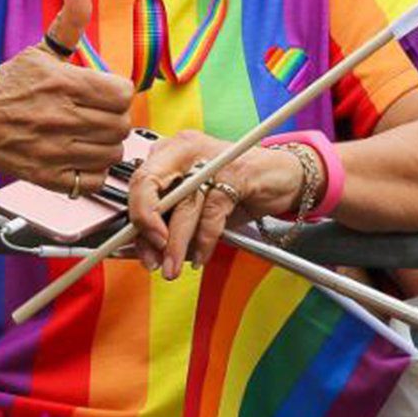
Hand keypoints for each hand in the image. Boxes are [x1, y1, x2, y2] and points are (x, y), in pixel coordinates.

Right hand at [0, 0, 131, 190]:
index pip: (122, 93)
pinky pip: (93, 180)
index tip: (105, 92)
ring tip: (90, 134)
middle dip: (113, 118)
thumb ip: (70, 18)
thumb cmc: (10, 84)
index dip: (117, 92)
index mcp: (63, 83)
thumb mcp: (41, 49)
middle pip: (120, 124)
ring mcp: (55, 150)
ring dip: (106, 144)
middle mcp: (61, 117)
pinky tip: (81, 156)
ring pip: (111, 152)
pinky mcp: (48, 176)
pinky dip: (92, 171)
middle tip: (98, 114)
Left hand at [127, 130, 303, 278]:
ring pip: (183, 205)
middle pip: (153, 187)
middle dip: (150, 230)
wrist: (280, 175)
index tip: (138, 243)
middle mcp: (186, 149)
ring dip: (177, 244)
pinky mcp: (236, 175)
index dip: (137, 215)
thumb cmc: (235, 186)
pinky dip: (204, 241)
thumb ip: (169, 218)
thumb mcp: (195, 201)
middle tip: (155, 259)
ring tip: (174, 267)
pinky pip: (211, 214)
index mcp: (170, 151)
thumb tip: (143, 248)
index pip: (139, 180)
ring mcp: (211, 160)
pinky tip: (201, 255)